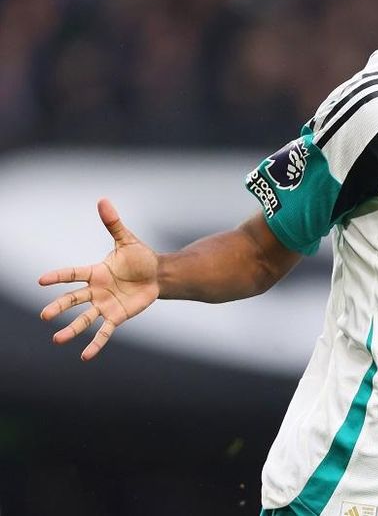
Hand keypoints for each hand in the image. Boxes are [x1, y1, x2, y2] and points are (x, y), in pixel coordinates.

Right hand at [39, 199, 160, 359]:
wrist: (158, 275)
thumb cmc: (139, 257)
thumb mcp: (127, 240)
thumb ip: (114, 224)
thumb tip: (103, 201)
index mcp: (95, 272)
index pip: (73, 274)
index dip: (58, 277)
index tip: (41, 281)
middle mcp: (96, 290)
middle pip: (73, 300)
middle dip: (59, 308)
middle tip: (44, 316)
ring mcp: (104, 305)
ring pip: (84, 319)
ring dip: (71, 330)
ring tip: (57, 340)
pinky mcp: (116, 316)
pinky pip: (104, 332)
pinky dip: (95, 344)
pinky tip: (85, 356)